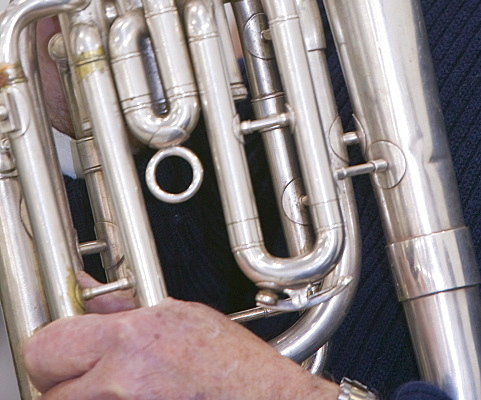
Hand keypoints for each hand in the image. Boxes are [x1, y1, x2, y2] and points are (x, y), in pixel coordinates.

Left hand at [22, 297, 339, 399]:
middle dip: (66, 383)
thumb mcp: (179, 317)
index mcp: (130, 341)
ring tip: (127, 390)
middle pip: (49, 389)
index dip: (52, 347)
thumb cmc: (236, 369)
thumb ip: (123, 307)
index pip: (46, 346)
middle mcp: (120, 383)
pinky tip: (144, 399)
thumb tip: (86, 289)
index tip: (64, 347)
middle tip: (95, 376)